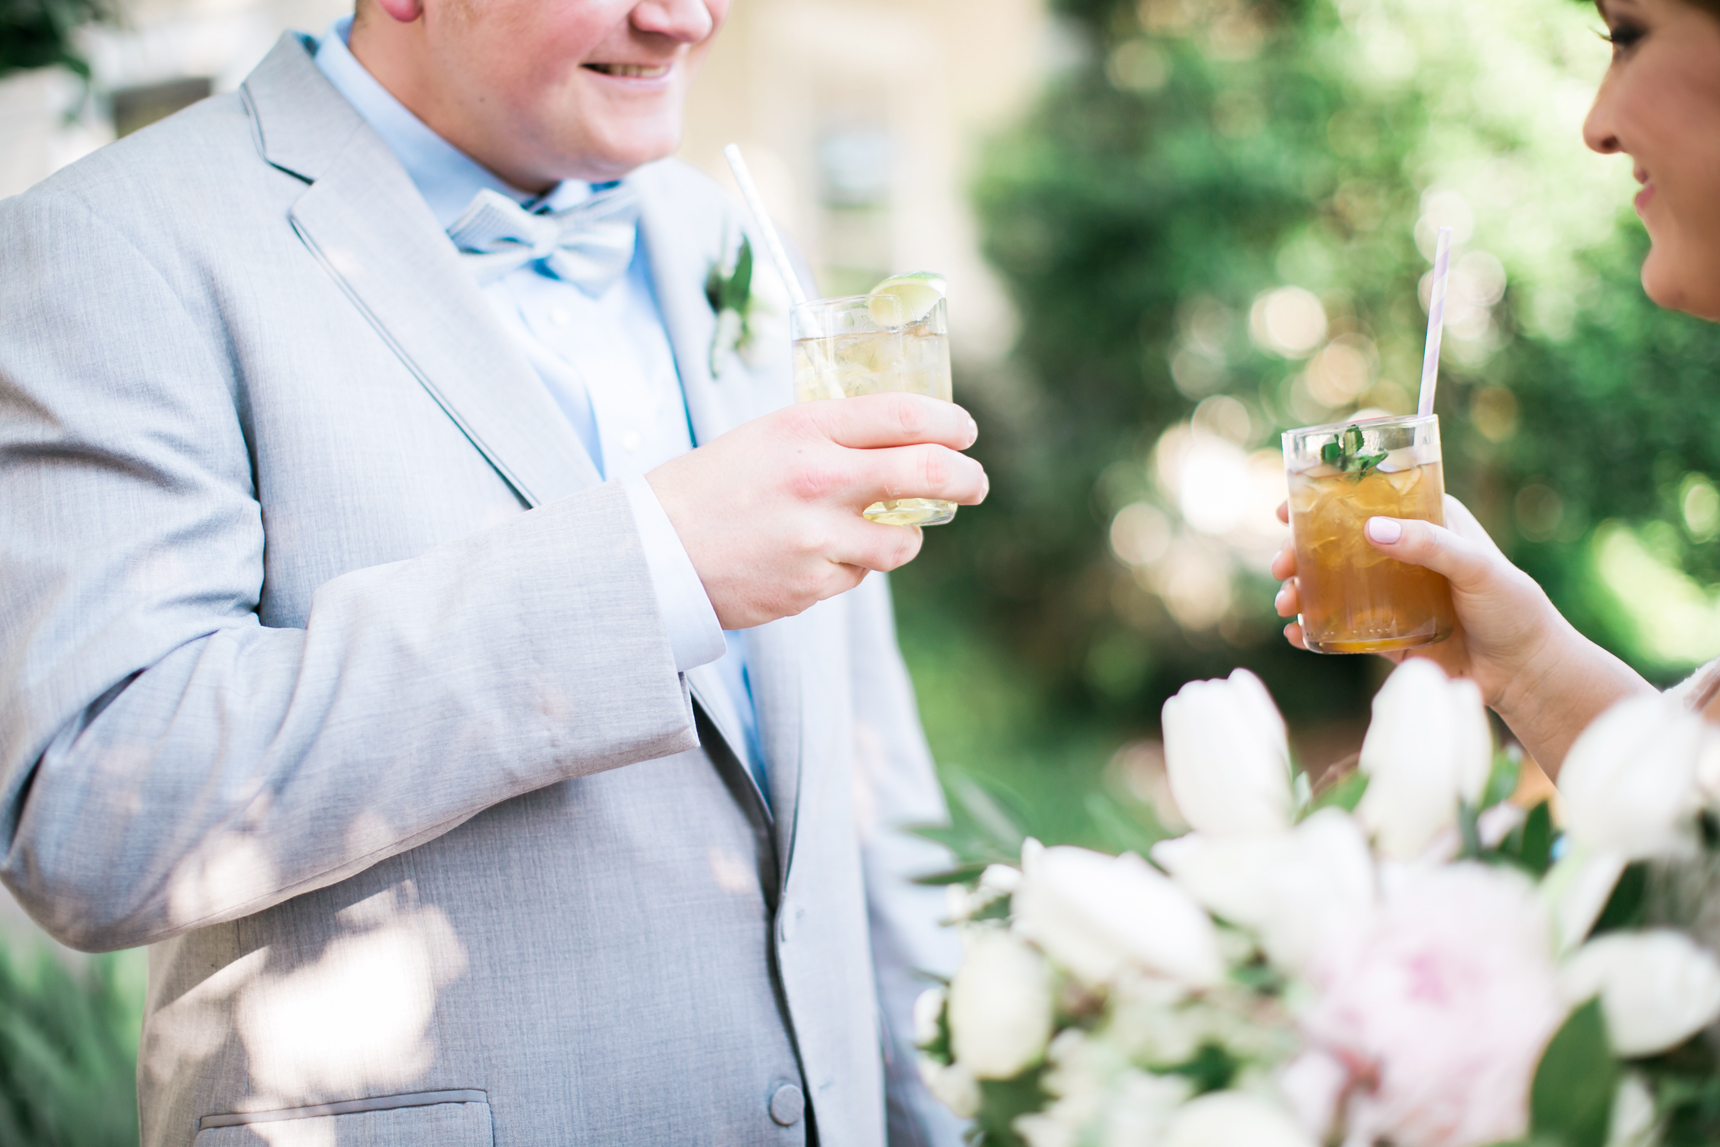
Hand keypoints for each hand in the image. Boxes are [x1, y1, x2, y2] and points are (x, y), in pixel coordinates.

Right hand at [648, 394, 986, 628]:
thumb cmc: (708, 487)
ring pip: (901, 542)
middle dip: (966, 479)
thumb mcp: (766, 436)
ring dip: (904, 537)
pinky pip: (858, 576)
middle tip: (975, 483)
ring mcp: (817, 538)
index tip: (965, 432)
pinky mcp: (811, 586)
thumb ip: (829, 436)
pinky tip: (813, 556)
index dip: (950, 424)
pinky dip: (850, 566)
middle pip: (926, 473)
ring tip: (884, 531)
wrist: (652, 552)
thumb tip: (898, 441)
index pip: (906, 417)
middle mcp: (819, 479)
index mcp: (805, 429)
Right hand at [1269, 494, 1652, 772]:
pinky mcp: (1381, 632)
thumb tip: (1373, 529)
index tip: (1292, 497)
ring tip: (1286, 600)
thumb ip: (1429, 544)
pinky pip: (1336, 627)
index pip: (1370, 494)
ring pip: (1327, 582)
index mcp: (1425, 520)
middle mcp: (1399, 552)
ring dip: (1297, 588)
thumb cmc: (1512, 606)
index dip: (1328, 491)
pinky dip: (1310, 628)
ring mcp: (1386, 593)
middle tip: (1281, 559)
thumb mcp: (1476, 566)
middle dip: (1297, 547)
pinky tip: (1296, 632)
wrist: (1523, 671)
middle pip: (1334, 539)